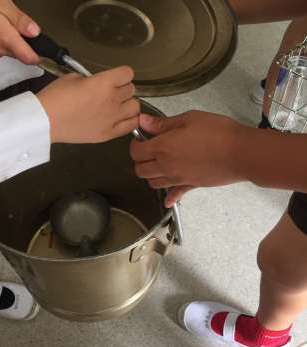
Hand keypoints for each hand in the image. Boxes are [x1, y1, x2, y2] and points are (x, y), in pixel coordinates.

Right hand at [0, 0, 40, 64]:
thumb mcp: (1, 4)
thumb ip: (20, 21)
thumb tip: (35, 33)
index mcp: (6, 39)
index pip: (29, 58)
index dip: (37, 56)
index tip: (41, 53)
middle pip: (15, 53)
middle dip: (15, 41)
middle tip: (5, 22)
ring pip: (2, 51)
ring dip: (2, 42)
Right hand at [37, 66, 139, 143]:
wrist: (46, 122)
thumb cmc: (55, 97)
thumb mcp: (73, 78)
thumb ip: (92, 80)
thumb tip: (98, 84)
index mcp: (104, 83)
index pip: (127, 73)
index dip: (121, 75)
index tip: (114, 78)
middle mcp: (112, 100)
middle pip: (131, 89)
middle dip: (122, 89)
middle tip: (111, 93)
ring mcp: (112, 119)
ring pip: (135, 107)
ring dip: (128, 104)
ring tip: (117, 106)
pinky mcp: (109, 134)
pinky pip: (131, 126)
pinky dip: (129, 121)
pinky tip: (121, 119)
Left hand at [130, 111, 245, 206]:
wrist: (240, 152)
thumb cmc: (217, 132)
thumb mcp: (188, 119)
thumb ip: (162, 124)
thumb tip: (142, 121)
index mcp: (162, 147)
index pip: (136, 152)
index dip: (135, 145)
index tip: (140, 139)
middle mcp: (165, 166)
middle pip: (140, 170)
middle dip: (140, 161)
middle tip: (148, 152)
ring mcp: (177, 178)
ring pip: (153, 183)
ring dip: (151, 175)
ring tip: (158, 165)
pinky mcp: (190, 186)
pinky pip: (175, 195)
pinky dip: (169, 197)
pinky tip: (168, 199)